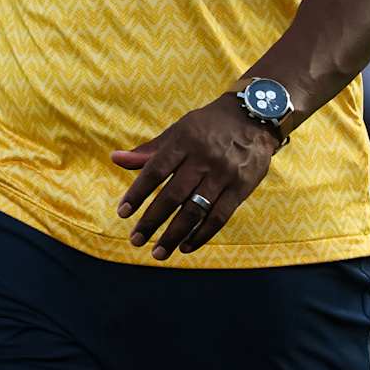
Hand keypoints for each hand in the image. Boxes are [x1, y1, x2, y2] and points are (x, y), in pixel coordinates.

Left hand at [111, 91, 279, 259]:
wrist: (254, 117)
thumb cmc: (208, 126)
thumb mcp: (178, 131)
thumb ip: (148, 150)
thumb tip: (115, 158)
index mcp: (183, 142)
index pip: (155, 171)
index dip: (138, 193)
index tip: (122, 212)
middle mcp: (203, 159)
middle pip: (173, 196)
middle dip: (152, 221)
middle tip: (135, 240)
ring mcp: (223, 174)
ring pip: (195, 210)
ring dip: (174, 235)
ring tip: (158, 252)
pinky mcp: (241, 188)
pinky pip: (219, 216)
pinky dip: (201, 235)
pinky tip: (186, 246)